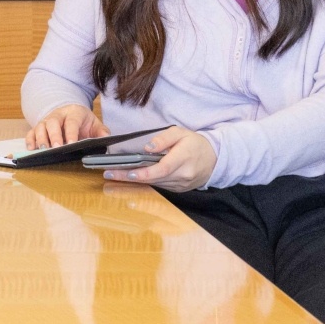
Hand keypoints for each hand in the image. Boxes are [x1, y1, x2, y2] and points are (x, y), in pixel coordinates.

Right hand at [27, 103, 107, 148]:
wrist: (72, 113)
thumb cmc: (84, 122)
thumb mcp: (95, 124)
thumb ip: (102, 132)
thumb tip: (106, 139)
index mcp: (74, 112)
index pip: (72, 122)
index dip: (71, 133)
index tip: (72, 144)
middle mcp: (58, 114)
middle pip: (53, 122)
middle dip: (54, 136)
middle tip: (56, 148)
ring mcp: (46, 120)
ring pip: (40, 127)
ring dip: (40, 139)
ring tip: (43, 150)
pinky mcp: (38, 127)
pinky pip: (31, 132)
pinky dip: (30, 140)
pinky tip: (31, 149)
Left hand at [102, 125, 216, 191]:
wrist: (215, 160)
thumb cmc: (195, 144)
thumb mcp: (181, 133)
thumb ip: (163, 138)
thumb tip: (148, 147)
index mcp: (184, 159)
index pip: (162, 169)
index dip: (144, 173)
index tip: (128, 172)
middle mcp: (182, 175)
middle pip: (153, 179)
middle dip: (129, 177)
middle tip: (109, 174)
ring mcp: (180, 185)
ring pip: (154, 185)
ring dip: (133, 182)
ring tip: (113, 177)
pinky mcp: (178, 190)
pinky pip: (158, 188)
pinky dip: (143, 184)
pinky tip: (128, 180)